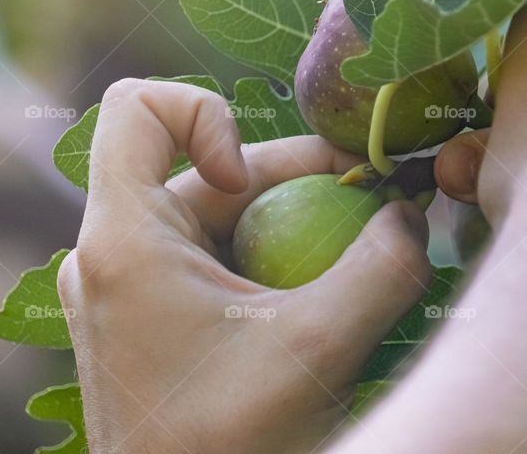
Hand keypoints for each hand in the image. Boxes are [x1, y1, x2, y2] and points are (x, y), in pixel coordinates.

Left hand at [57, 79, 431, 453]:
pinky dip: (277, 257)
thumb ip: (383, 267)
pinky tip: (325, 293)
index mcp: (124, 238)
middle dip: (299, 178)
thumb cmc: (226, 444)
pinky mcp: (156, 313)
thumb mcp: (318, 346)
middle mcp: (114, 250)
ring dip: (297, 221)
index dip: (208, 113)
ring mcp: (133, 284)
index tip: (254, 182)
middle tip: (374, 203)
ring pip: (221, 213)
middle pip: (208, 166)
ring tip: (359, 249)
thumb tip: (412, 214)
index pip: (139, 107)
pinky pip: (219, 255)